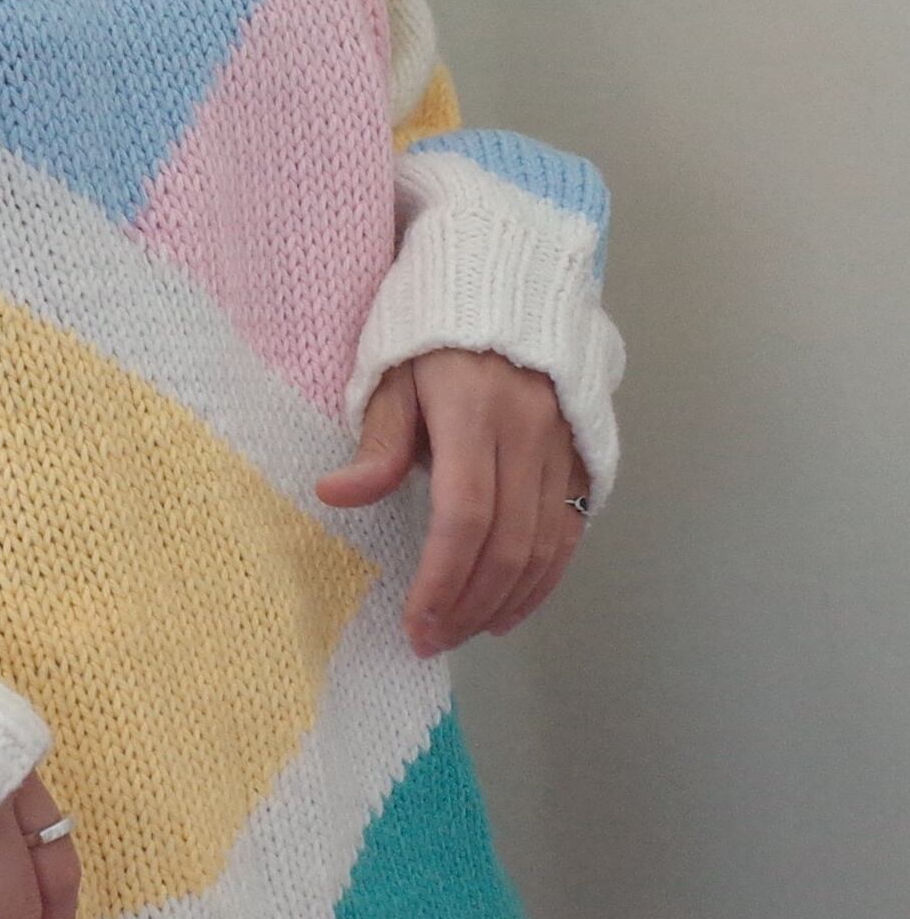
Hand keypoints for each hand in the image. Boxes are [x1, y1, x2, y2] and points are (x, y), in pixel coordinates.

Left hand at [314, 348, 589, 654]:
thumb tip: (334, 495)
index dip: (441, 580)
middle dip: (468, 604)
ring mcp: (564, 441)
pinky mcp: (583, 450)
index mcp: (475, 410)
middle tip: (432, 640)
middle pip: (508, 541)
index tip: (415, 624)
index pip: (463, 517)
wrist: (506, 278)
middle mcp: (530, 430)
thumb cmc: (432, 328)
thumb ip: (375, 441)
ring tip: (465, 632)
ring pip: (545, 543)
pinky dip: (545, 575)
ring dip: (506, 600)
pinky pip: (570, 526)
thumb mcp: (389, 372)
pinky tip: (512, 604)